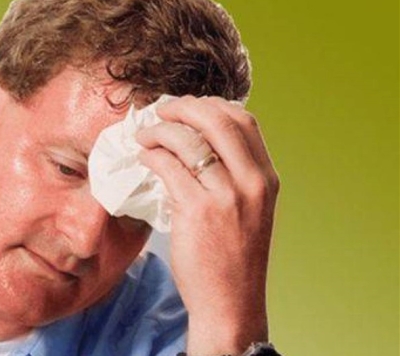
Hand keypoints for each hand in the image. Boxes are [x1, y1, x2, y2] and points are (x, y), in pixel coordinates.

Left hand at [135, 95, 278, 354]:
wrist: (230, 302)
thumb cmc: (231, 258)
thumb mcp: (247, 210)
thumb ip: (232, 177)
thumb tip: (195, 141)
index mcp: (266, 179)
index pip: (244, 121)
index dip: (212, 105)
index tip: (187, 108)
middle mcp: (251, 183)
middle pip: (217, 119)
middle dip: (183, 107)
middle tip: (160, 111)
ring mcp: (226, 196)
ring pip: (188, 140)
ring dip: (160, 130)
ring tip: (144, 135)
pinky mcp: (197, 211)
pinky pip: (167, 166)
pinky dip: (150, 154)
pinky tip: (142, 157)